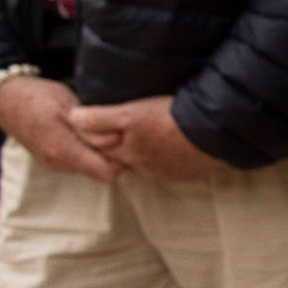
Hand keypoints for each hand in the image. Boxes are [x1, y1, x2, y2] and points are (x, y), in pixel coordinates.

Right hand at [0, 76, 115, 180]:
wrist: (5, 99)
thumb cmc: (38, 97)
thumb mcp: (69, 105)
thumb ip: (92, 126)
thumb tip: (116, 139)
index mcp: (64, 150)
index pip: (107, 172)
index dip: (121, 160)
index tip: (126, 141)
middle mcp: (59, 163)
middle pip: (100, 171)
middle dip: (113, 157)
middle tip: (118, 134)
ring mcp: (54, 163)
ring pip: (90, 168)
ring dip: (100, 154)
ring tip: (102, 131)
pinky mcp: (51, 159)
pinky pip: (78, 162)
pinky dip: (87, 152)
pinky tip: (87, 134)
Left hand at [69, 96, 229, 181]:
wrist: (216, 131)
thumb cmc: (171, 119)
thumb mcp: (131, 114)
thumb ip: (99, 119)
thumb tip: (72, 118)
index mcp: (129, 155)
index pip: (104, 152)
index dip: (100, 140)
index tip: (102, 129)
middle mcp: (147, 169)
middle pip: (128, 161)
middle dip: (126, 149)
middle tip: (132, 131)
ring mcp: (172, 173)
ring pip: (152, 165)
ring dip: (152, 154)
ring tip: (157, 136)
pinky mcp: (193, 173)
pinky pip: (177, 167)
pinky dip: (175, 158)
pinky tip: (180, 144)